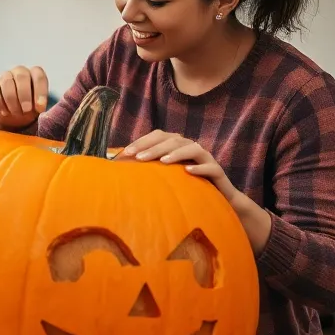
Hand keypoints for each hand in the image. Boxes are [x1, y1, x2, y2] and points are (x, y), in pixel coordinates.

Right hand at [0, 65, 47, 130]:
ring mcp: (5, 76)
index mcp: (35, 73)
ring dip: (12, 101)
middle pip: (22, 76)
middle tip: (26, 110)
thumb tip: (40, 107)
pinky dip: (0, 103)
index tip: (40, 108)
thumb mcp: (39, 106)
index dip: (40, 92)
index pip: (39, 77)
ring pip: (7, 83)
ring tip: (16, 113)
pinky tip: (5, 112)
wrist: (14, 116)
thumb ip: (41, 103)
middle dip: (24, 95)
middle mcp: (20, 71)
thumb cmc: (31, 108)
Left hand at [117, 130, 241, 202]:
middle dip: (154, 148)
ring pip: (193, 149)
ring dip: (176, 153)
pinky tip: (187, 171)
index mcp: (177, 145)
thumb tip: (116, 164)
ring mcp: (206, 159)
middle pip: (173, 140)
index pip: (158, 136)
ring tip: (162, 161)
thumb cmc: (184, 185)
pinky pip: (210, 167)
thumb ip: (145, 167)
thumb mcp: (163, 175)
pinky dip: (199, 168)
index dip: (142, 141)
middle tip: (138, 157)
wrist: (217, 198)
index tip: (126, 152)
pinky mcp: (217, 171)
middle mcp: (191, 148)